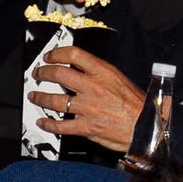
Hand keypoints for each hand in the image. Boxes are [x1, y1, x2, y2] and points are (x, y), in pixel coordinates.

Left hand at [28, 46, 142, 150]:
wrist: (147, 127)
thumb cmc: (139, 105)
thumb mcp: (122, 81)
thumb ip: (102, 75)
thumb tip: (85, 71)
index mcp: (104, 73)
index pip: (74, 55)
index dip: (57, 53)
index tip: (50, 56)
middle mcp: (93, 88)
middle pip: (58, 74)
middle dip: (43, 72)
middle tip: (39, 74)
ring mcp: (87, 108)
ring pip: (54, 100)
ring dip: (40, 97)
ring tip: (35, 95)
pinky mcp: (86, 127)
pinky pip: (60, 125)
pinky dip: (48, 124)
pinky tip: (43, 121)